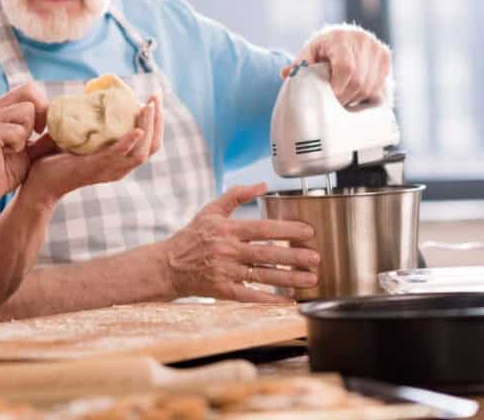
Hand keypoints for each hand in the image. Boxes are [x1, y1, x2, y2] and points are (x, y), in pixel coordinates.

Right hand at [0, 84, 48, 207]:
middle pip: (30, 92)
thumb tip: (67, 125)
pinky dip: (19, 145)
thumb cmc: (5, 171)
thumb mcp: (30, 149)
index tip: (42, 129)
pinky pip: (17, 131)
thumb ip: (43, 135)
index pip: (29, 89)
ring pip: (26, 111)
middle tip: (35, 135)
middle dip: (41, 114)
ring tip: (15, 148)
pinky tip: (8, 154)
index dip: (43, 106)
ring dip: (27, 134)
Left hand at [21, 95, 162, 206]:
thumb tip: (95, 96)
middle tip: (156, 95)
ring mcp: (109, 170)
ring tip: (148, 106)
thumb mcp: (83, 139)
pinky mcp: (94, 169)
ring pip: (141, 153)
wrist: (39, 181)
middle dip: (158, 119)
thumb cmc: (58, 159)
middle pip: (152, 147)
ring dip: (148, 127)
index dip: (157, 121)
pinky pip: (117, 156)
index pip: (151, 143)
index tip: (156, 97)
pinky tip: (137, 130)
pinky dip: (129, 143)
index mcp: (120, 162)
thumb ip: (93, 124)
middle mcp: (120, 169)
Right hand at [161, 184, 320, 302]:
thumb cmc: (192, 236)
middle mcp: (227, 251)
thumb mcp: (210, 210)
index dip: (286, 230)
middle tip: (316, 258)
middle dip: (294, 256)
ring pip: (263, 276)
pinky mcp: (223, 290)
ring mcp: (225, 272)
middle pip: (267, 254)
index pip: (262, 229)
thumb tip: (262, 184)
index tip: (308, 231)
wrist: (168, 265)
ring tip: (310, 279)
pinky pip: (251, 296)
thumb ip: (236, 195)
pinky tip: (289, 299)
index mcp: (226, 230)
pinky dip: (270, 299)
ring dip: (289, 278)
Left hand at [282, 25, 390, 105]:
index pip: (346, 68)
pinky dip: (367, 94)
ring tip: (343, 100)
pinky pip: (380, 84)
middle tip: (334, 104)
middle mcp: (362, 40)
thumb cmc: (322, 48)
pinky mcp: (385, 56)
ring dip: (357, 98)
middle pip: (359, 81)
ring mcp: (376, 48)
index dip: (338, 87)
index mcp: (341, 39)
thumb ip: (300, 65)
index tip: (330, 98)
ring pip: (371, 86)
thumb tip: (285, 74)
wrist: (342, 36)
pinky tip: (355, 95)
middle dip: (346, 97)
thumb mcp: (309, 53)